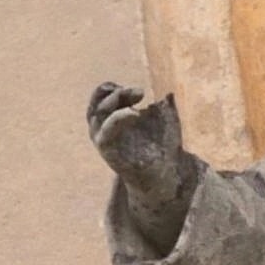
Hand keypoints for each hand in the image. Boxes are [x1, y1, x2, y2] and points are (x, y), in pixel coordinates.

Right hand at [86, 83, 203, 252]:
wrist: (167, 175)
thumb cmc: (164, 148)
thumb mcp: (167, 123)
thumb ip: (166, 107)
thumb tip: (168, 94)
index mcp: (114, 119)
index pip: (103, 97)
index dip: (116, 89)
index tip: (139, 91)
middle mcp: (104, 128)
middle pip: (96, 102)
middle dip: (115, 92)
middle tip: (139, 91)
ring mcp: (103, 139)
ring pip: (95, 114)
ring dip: (114, 100)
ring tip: (137, 96)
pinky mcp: (107, 151)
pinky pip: (105, 132)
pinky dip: (117, 118)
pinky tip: (135, 114)